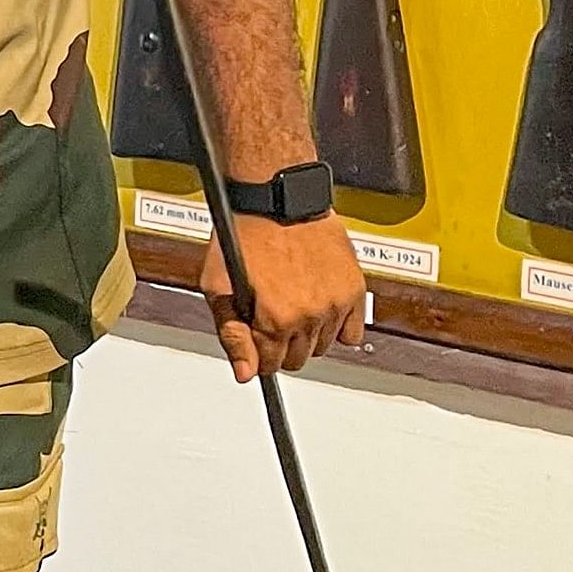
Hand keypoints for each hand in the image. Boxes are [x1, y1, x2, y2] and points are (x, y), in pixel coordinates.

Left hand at [203, 216, 368, 381]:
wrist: (276, 199)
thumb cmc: (244, 235)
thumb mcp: (219, 287)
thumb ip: (231, 334)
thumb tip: (245, 372)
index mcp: (275, 319)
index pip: (269, 365)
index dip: (257, 352)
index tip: (255, 337)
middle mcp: (309, 315)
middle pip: (297, 359)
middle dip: (280, 344)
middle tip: (271, 316)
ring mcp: (335, 304)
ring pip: (324, 346)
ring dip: (308, 334)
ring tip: (293, 303)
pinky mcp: (354, 289)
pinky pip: (353, 331)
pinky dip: (338, 325)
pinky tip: (320, 308)